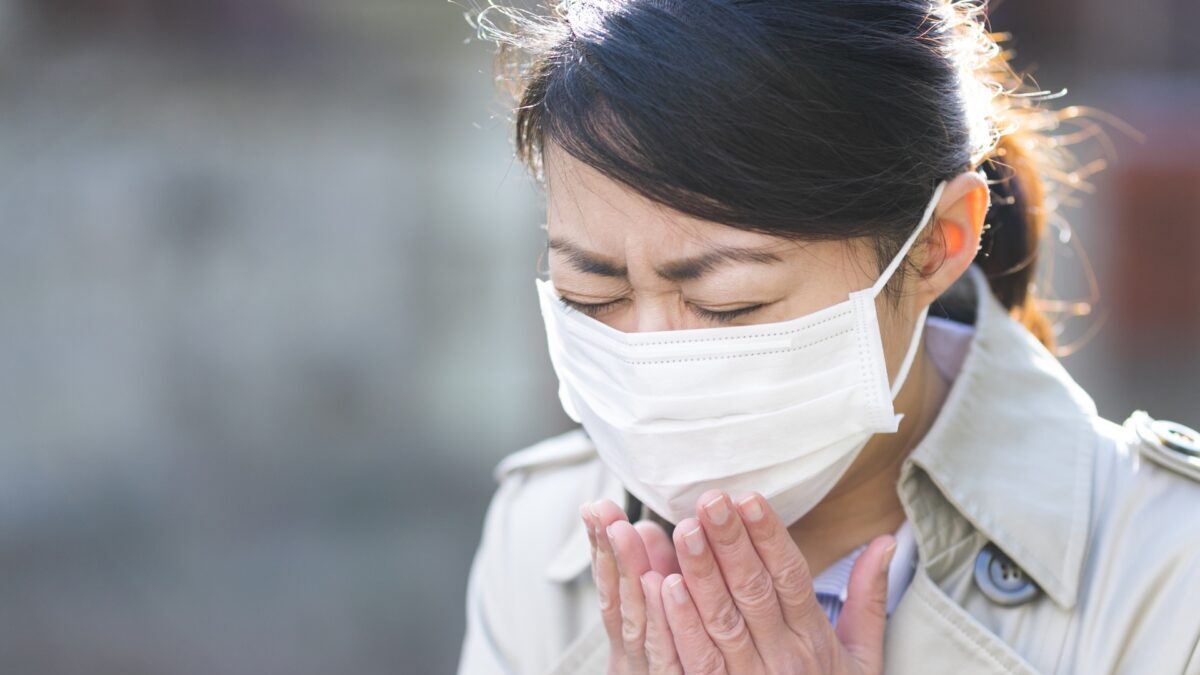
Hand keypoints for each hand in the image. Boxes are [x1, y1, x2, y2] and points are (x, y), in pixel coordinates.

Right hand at [581, 499, 681, 673]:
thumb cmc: (673, 668)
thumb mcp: (661, 625)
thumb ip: (654, 577)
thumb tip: (644, 526)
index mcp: (632, 642)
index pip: (610, 590)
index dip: (600, 549)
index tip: (594, 508)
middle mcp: (634, 662)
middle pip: (619, 603)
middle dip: (611, 552)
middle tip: (604, 510)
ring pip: (639, 624)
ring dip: (631, 573)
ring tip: (625, 532)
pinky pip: (671, 656)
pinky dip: (663, 618)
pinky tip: (660, 583)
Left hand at [582, 490, 896, 674]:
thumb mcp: (862, 657)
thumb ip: (868, 598)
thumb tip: (885, 541)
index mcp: (815, 638)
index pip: (791, 577)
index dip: (769, 537)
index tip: (750, 499)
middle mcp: (785, 657)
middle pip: (754, 591)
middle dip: (731, 542)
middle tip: (711, 500)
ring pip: (724, 620)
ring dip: (702, 573)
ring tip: (685, 531)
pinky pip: (699, 660)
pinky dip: (683, 624)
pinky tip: (665, 587)